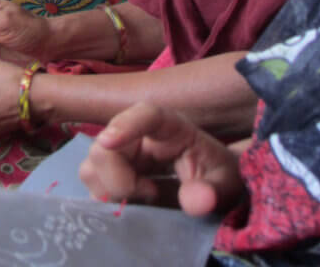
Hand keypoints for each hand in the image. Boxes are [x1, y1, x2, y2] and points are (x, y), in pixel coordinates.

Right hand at [79, 103, 243, 213]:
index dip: (125, 124)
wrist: (213, 184)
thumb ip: (214, 190)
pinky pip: (93, 183)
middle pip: (106, 144)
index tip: (108, 141)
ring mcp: (124, 155)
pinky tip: (133, 205)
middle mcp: (140, 136)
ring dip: (110, 188)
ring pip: (92, 164)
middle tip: (149, 195)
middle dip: (118, 178)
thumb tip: (194, 201)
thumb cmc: (218, 175)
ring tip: (144, 199)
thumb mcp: (227, 183)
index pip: (145, 115)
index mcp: (171, 128)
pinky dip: (106, 198)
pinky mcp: (114, 174)